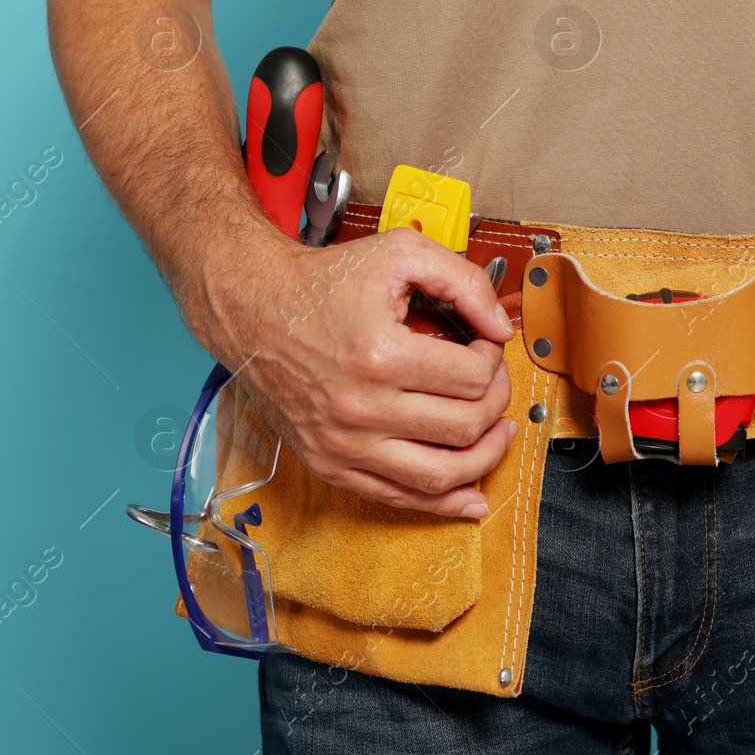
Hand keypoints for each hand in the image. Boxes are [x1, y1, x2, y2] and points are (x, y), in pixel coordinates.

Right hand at [210, 227, 516, 516]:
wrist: (252, 308)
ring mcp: (343, 444)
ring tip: (498, 434)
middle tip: (493, 381)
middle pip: (464, 427)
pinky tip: (471, 495)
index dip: (494, 359)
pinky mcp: (330, 464)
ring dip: (484, 458)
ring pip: (440, 475)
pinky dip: (442, 502)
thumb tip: (502, 329)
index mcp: (379, 355)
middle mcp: (360, 408)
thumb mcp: (401, 253)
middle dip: (496, 402)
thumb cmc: (325, 281)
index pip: (472, 378)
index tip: (486, 347)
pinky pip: (398, 497)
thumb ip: (464, 282)